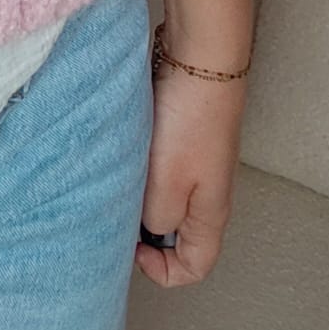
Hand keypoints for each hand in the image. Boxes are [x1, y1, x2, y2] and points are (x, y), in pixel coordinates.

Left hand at [134, 54, 245, 287]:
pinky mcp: (182, 138)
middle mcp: (207, 193)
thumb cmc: (189, 120)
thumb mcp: (167, 184)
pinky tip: (123, 153)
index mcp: (211, 214)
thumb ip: (156, 218)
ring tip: (117, 178)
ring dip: (139, 196)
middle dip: (145, 231)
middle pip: (178, 234)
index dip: (163, 270)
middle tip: (117, 211)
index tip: (133, 246)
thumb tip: (148, 228)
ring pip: (166, 199)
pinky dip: (140, 169)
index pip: (196, 267)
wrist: (202, 59)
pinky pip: (159, 169)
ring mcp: (195, 163)